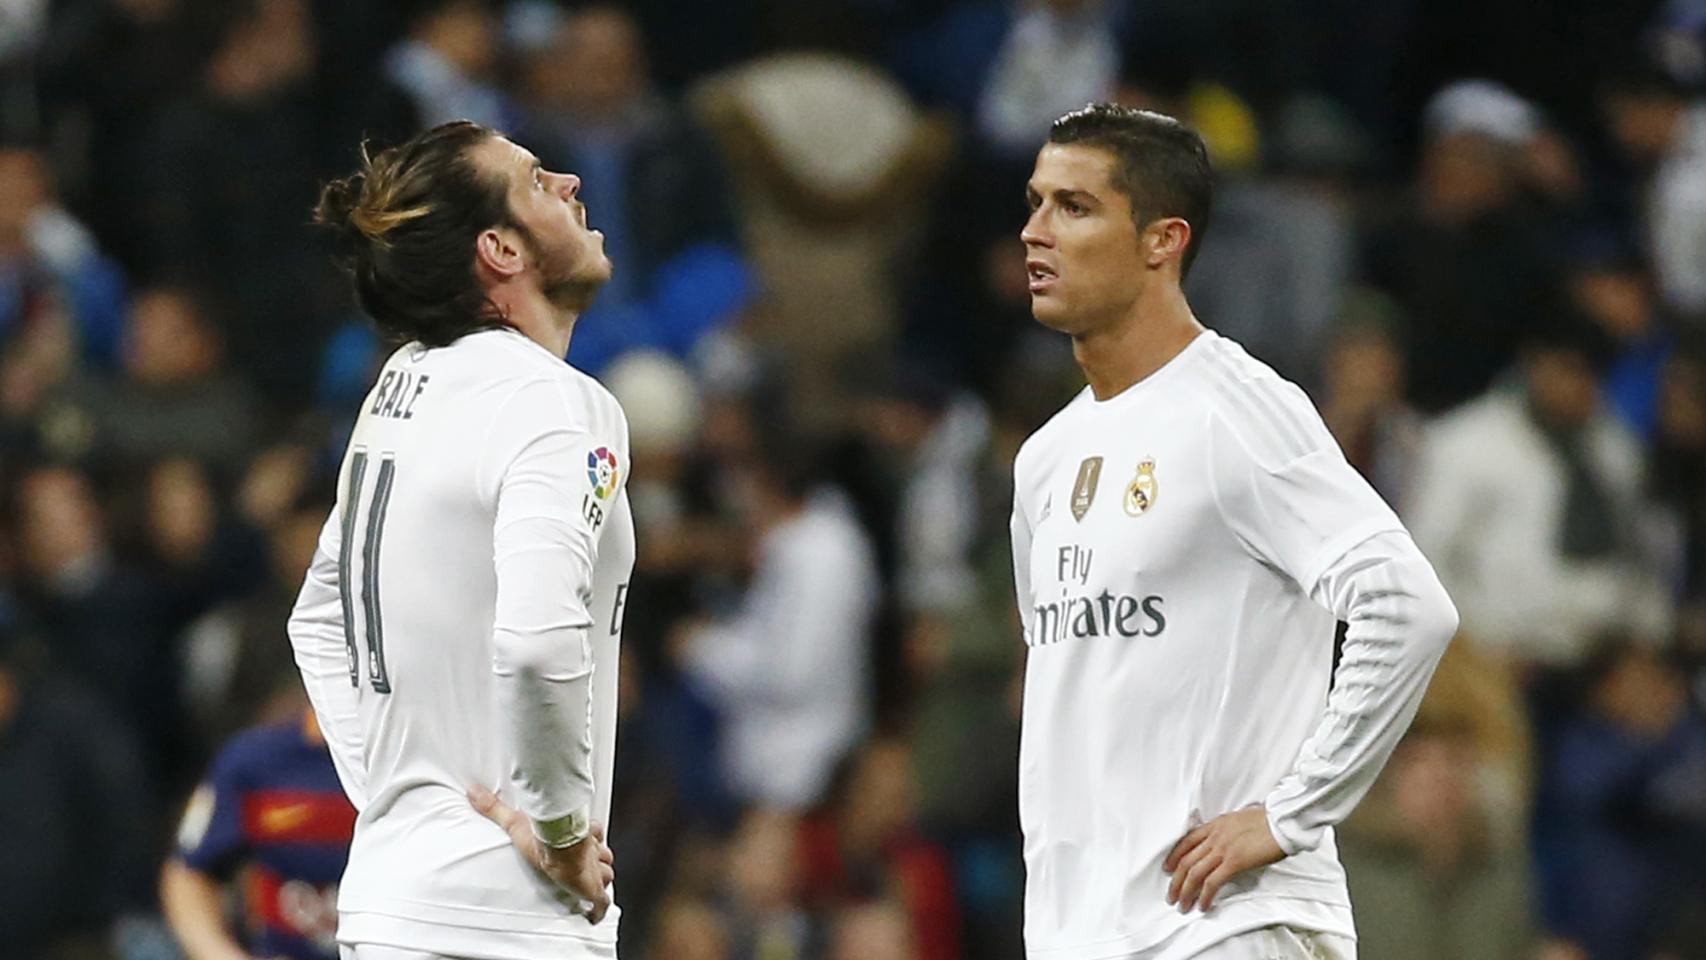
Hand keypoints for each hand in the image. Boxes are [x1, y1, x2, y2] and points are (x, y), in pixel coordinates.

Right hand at [469, 785, 614, 922]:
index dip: (591, 837)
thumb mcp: (515, 821)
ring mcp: (593, 872)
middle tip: (589, 865)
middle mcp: (589, 853)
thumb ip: (495, 807)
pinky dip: (598, 909)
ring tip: (591, 884)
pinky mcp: (593, 889)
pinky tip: (593, 915)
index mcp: (577, 836)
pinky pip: (601, 903)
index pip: (593, 833)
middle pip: (603, 855)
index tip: (584, 839)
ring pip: (606, 874)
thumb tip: (474, 791)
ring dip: (601, 878)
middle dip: (599, 860)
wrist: (559, 848)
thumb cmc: (543, 836)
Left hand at [1164, 806, 1284, 912]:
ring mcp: (1223, 849)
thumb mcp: (1239, 820)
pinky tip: (1203, 905)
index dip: (1174, 857)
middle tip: (1171, 896)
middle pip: (1186, 861)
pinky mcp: (1234, 862)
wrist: (1282, 822)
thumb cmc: (1267, 821)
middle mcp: (1215, 836)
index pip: (1187, 842)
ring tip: (1182, 905)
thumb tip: (1225, 841)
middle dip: (1175, 881)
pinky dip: (1205, 896)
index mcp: (1215, 825)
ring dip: (1186, 892)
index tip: (1168, 869)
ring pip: (1195, 873)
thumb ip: (1227, 830)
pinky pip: (1213, 882)